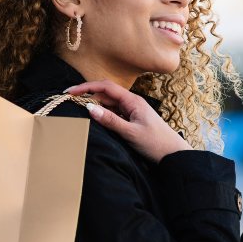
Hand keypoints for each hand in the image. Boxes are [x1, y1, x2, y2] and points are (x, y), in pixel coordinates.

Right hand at [64, 80, 191, 162]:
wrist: (173, 154)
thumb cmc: (156, 143)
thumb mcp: (130, 133)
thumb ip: (110, 120)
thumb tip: (89, 108)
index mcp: (132, 101)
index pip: (105, 87)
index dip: (86, 87)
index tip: (70, 91)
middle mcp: (131, 102)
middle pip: (105, 93)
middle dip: (87, 94)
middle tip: (69, 100)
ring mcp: (131, 111)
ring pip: (108, 103)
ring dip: (94, 105)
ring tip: (77, 109)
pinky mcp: (131, 120)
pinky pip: (113, 112)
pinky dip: (102, 114)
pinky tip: (93, 118)